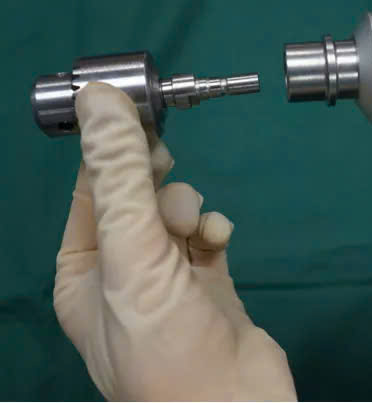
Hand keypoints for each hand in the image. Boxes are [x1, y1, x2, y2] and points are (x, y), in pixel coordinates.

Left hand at [53, 83, 296, 400]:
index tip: (134, 109)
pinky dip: (214, 230)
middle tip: (164, 162)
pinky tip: (219, 239)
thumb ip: (119, 176)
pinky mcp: (210, 282)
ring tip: (193, 229)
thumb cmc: (165, 341)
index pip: (91, 189)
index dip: (109, 149)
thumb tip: (99, 99)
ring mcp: (170, 277)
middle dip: (154, 182)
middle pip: (137, 197)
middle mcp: (123, 270)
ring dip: (187, 210)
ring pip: (175, 213)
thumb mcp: (131, 254)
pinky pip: (207, 236)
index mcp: (83, 268)